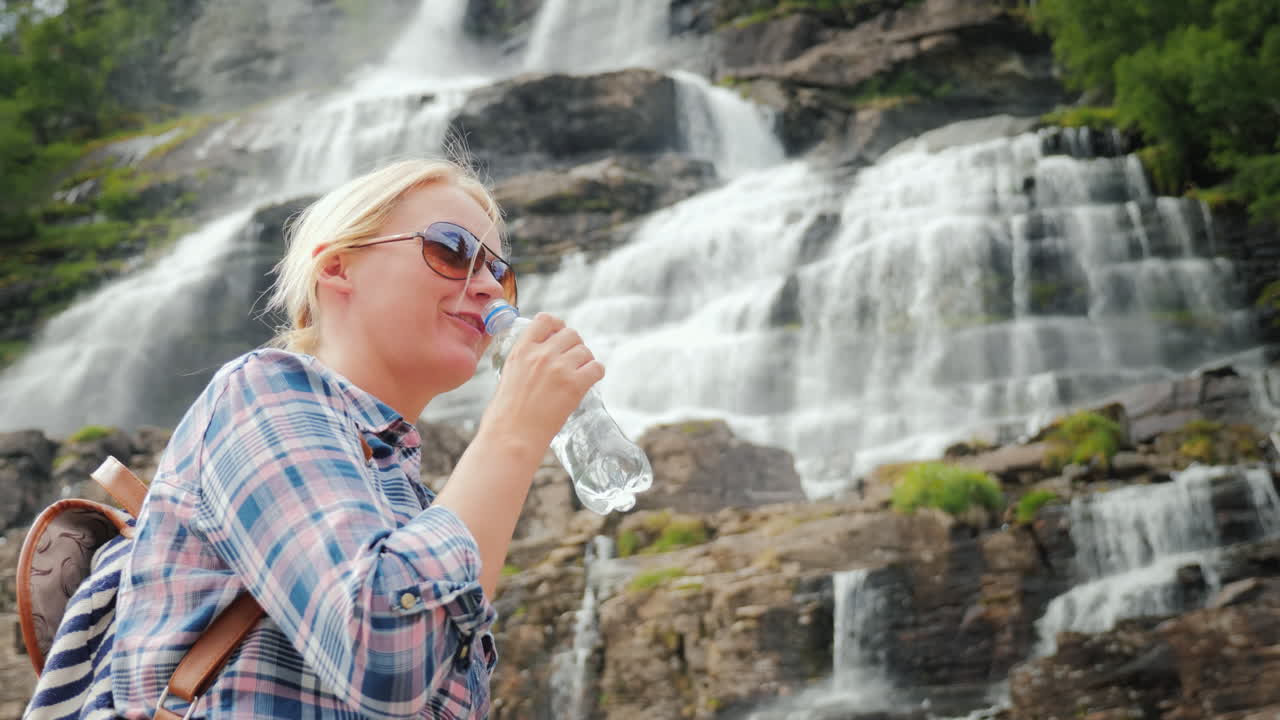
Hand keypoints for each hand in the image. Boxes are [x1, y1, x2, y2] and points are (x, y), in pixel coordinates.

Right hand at [478, 313, 604, 452]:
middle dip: (574, 345)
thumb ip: (525, 361)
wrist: (511, 436)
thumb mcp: (508, 375)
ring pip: (585, 350)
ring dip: (585, 360)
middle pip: (571, 334)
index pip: (545, 320)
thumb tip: (541, 358)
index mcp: (522, 350)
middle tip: (573, 359)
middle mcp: (542, 354)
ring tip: (580, 373)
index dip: (557, 325)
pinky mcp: (575, 385)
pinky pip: (597, 368)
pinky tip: (589, 381)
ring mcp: (560, 368)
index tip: (560, 333)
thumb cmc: (505, 414)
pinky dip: (596, 373)